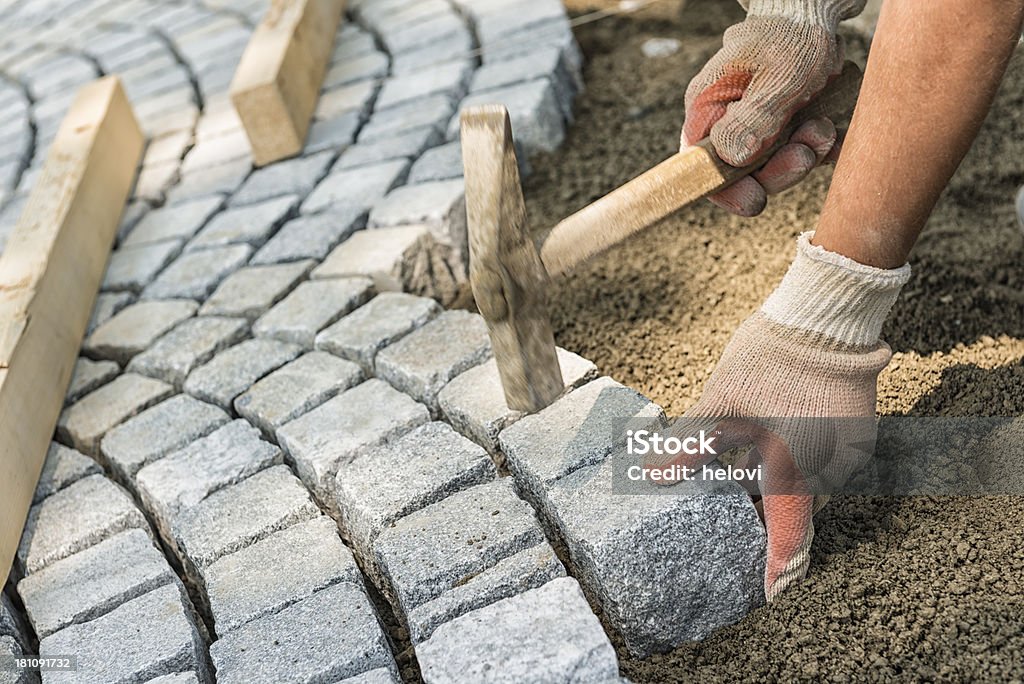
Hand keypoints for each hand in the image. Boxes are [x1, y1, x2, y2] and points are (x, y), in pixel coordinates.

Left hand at [650, 233, 909, 598]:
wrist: (825, 317)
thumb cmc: (771, 359)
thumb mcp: (721, 404)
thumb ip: (690, 446)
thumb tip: (655, 477)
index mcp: (795, 468)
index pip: (786, 534)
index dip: (777, 569)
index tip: (771, 596)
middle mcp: (830, 467)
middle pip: (792, 502)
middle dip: (765, 504)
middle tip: (740, 495)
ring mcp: (848, 448)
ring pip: (807, 477)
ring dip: (780, 472)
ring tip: (753, 449)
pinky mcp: (857, 428)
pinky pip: (824, 454)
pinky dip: (799, 451)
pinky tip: (776, 428)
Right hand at [681, 4, 854, 215]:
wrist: (816, 13)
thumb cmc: (792, 34)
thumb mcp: (779, 76)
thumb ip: (754, 118)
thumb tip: (729, 158)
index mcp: (709, 108)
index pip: (700, 166)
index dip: (724, 190)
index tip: (755, 199)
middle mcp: (726, 123)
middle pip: (740, 174)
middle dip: (778, 171)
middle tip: (806, 150)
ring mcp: (755, 128)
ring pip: (772, 168)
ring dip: (803, 156)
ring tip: (824, 128)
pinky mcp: (781, 129)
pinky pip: (795, 155)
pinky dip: (816, 153)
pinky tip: (833, 137)